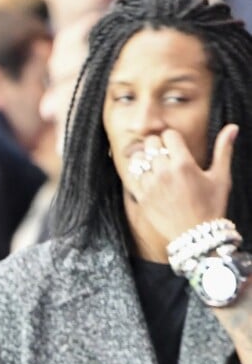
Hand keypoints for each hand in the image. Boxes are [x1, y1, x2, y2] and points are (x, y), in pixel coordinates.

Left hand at [127, 124, 238, 241]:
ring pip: (138, 158)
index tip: (177, 146)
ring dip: (145, 158)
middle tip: (166, 155)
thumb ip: (223, 150)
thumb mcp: (221, 177)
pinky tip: (147, 177)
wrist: (196, 236)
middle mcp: (164, 172)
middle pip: (151, 143)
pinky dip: (137, 173)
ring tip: (155, 165)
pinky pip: (131, 176)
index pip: (169, 135)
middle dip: (158, 145)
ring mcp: (150, 185)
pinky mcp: (141, 197)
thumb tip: (232, 127)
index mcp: (184, 164)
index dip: (173, 138)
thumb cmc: (212, 206)